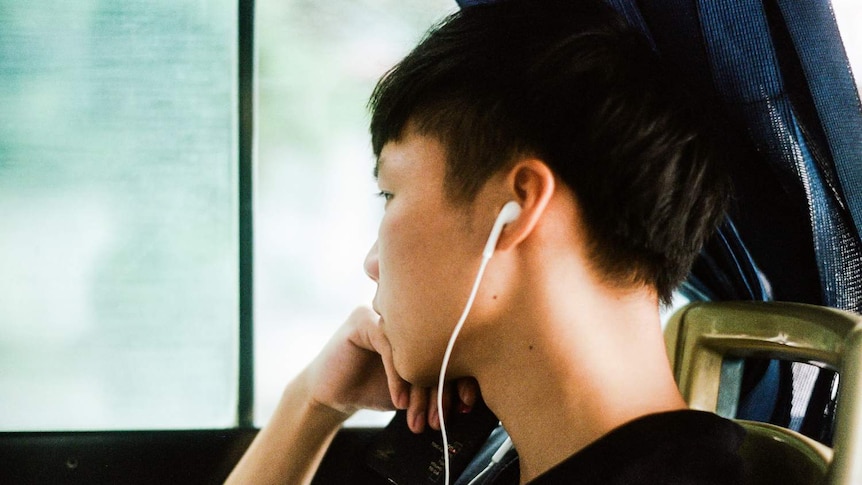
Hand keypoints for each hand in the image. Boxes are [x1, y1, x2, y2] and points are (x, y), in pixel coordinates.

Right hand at [304, 307, 480, 432]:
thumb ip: (437, 384)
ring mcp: (384, 312)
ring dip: (421, 389)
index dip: (463, 375)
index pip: (452, 344)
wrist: (335, 395)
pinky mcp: (362, 320)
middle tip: (446, 417)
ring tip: (424, 418)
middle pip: (436, 345)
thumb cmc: (377, 389)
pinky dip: (398, 378)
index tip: (466, 404)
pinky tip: (399, 402)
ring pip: (414, 347)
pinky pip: (388, 347)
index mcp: (423, 323)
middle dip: (443, 388)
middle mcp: (406, 312)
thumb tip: (470, 398)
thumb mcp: (415, 389)